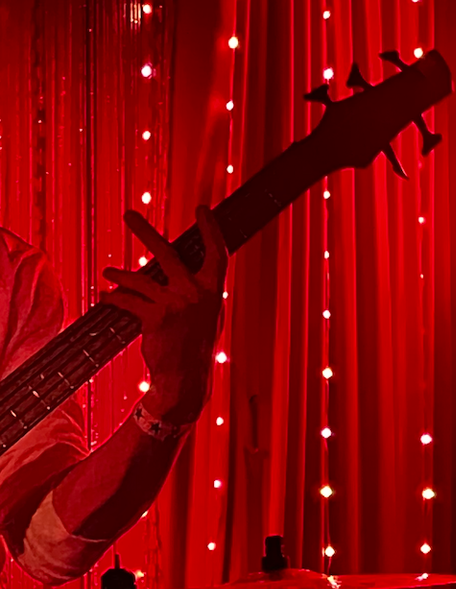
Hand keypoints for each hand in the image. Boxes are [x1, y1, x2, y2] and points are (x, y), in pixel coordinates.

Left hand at [102, 206, 226, 426]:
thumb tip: (182, 271)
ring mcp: (176, 304)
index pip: (216, 254)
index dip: (210, 230)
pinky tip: (105, 297)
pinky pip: (126, 300)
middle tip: (129, 214)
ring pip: (138, 279)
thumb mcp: (206, 317)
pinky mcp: (155, 317)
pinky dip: (113, 298)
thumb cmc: (195, 347)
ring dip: (119, 274)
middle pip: (168, 254)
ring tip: (108, 271)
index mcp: (213, 292)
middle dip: (146, 231)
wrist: (185, 379)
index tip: (202, 209)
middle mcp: (196, 294)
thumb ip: (199, 293)